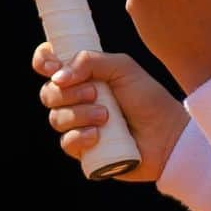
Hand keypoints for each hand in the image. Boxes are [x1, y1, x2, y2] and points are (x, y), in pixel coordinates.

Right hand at [33, 44, 187, 182]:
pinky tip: (98, 136)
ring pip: (56, 118)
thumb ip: (91, 60)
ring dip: (79, 115)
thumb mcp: (123, 68)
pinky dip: (80, 137)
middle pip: (47, 93)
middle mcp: (78, 99)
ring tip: (106, 116)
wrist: (166, 134)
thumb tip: (57, 76)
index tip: (52, 67)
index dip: (43, 62)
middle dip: (68, 92)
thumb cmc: (148, 98)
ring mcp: (79, 125)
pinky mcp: (83, 149)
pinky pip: (66, 143)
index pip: (50, 64)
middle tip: (94, 92)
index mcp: (85, 75)